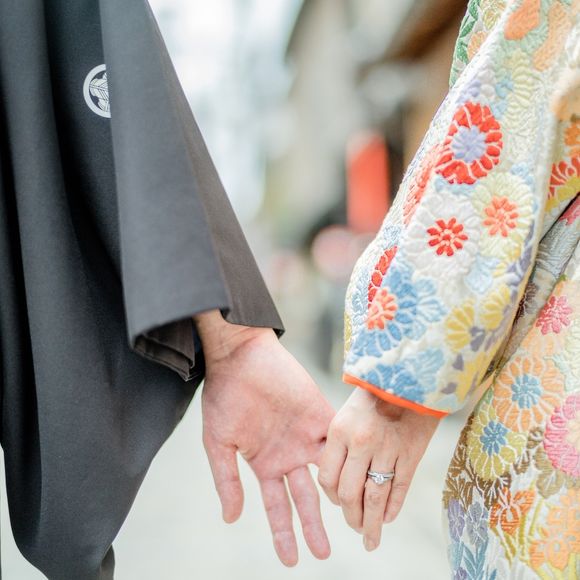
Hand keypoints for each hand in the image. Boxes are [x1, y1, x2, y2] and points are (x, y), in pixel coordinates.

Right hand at [196, 311, 334, 565]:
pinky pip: (338, 439)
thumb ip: (227, 480)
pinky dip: (350, 456)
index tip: (291, 560)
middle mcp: (289, 454)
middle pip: (306, 498)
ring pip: (328, 473)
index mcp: (265, 463)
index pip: (277, 506)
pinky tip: (362, 474)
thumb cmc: (224, 397)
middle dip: (314, 526)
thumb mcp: (219, 443)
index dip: (283, 533)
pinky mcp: (320, 413)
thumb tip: (231, 519)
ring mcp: (306, 435)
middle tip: (325, 553)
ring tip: (352, 519)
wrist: (240, 357)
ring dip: (339, 496)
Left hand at [318, 388, 438, 551]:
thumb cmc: (375, 394)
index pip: (327, 477)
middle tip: (354, 526)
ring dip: (371, 523)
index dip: (331, 496)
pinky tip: (387, 520)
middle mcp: (361, 442)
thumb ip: (340, 444)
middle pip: (349, 493)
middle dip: (350, 516)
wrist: (409, 378)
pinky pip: (399, 490)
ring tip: (369, 538)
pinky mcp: (411, 454)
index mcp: (340, 430)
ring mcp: (387, 450)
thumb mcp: (347, 413)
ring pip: (375, 498)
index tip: (337, 501)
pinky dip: (392, 509)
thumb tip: (336, 480)